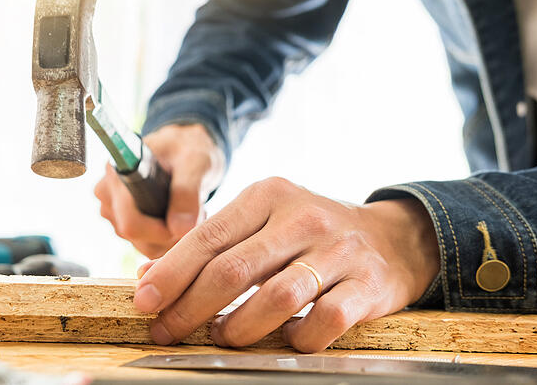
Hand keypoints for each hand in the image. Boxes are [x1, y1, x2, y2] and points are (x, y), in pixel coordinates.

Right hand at [94, 124, 224, 258]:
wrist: (184, 151)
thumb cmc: (188, 149)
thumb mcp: (195, 163)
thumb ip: (187, 192)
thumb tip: (180, 229)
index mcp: (118, 174)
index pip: (130, 222)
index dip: (161, 231)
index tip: (187, 222)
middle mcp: (108, 194)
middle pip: (136, 236)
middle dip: (171, 233)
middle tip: (197, 213)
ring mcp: (113, 211)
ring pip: (143, 244)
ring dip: (172, 237)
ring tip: (190, 212)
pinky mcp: (122, 222)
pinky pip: (146, 245)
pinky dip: (167, 240)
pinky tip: (181, 219)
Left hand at [133, 177, 438, 351]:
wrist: (391, 238)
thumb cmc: (309, 234)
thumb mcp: (261, 222)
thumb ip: (211, 246)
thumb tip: (150, 276)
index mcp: (268, 195)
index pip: (208, 236)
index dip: (171, 273)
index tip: (145, 301)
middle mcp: (302, 217)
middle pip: (233, 269)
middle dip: (191, 307)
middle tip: (168, 330)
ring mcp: (337, 250)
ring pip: (276, 297)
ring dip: (239, 327)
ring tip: (221, 337)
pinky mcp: (367, 284)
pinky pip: (324, 321)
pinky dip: (297, 339)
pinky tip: (284, 341)